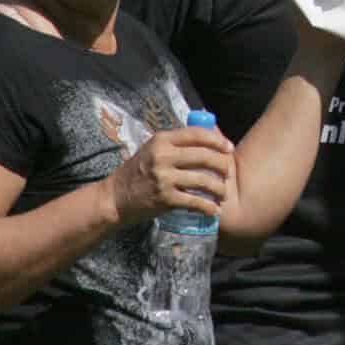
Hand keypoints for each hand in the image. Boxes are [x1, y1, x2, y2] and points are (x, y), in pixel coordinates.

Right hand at [104, 126, 234, 225]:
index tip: (229, 148)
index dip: (218, 141)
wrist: (115, 198)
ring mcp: (164, 178)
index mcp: (162, 140)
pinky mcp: (165, 198)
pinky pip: (195, 202)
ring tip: (224, 193)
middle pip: (204, 156)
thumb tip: (209, 138)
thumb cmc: (137, 171)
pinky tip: (214, 210)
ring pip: (203, 180)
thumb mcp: (152, 149)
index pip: (196, 134)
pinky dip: (208, 207)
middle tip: (229, 172)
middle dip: (223, 165)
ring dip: (219, 188)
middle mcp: (163, 156)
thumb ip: (176, 144)